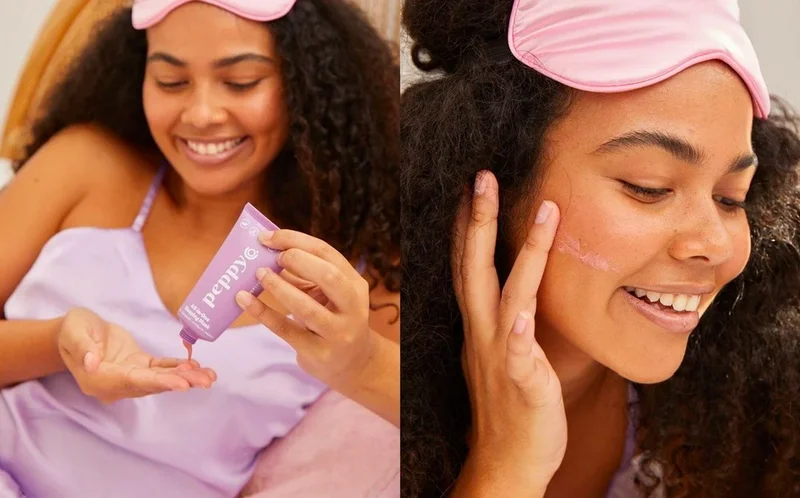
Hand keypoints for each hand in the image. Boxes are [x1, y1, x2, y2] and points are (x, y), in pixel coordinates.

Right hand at [57, 308, 216, 403]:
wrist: (74, 331)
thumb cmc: (72, 330)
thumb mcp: (73, 333)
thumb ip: (83, 348)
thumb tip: (92, 363)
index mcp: (98, 380)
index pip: (133, 382)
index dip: (159, 382)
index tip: (183, 384)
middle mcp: (115, 384)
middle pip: (152, 384)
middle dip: (181, 382)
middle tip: (206, 380)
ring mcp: (128, 376)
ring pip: (159, 379)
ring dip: (185, 378)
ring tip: (209, 376)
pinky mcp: (137, 366)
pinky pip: (160, 369)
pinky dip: (178, 368)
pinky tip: (197, 366)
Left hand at [235, 230, 375, 391]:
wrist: (352, 363)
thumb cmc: (333, 319)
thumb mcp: (328, 295)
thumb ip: (304, 276)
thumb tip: (267, 252)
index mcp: (355, 284)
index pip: (327, 253)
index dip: (296, 240)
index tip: (268, 237)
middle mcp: (353, 307)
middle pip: (328, 276)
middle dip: (296, 260)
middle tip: (271, 257)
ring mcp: (338, 332)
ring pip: (307, 307)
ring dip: (278, 287)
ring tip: (258, 275)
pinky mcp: (319, 353)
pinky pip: (286, 329)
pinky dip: (263, 312)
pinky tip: (244, 299)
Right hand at [451, 171, 565, 493]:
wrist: (506, 462)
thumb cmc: (510, 407)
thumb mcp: (504, 355)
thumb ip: (508, 321)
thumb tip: (518, 297)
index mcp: (481, 325)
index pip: (468, 265)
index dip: (466, 225)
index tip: (471, 187)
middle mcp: (484, 332)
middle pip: (474, 267)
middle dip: (478, 220)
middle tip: (483, 176)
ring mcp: (500, 356)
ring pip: (509, 294)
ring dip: (524, 253)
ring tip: (546, 213)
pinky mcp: (521, 382)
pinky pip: (517, 354)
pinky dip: (517, 332)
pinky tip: (521, 314)